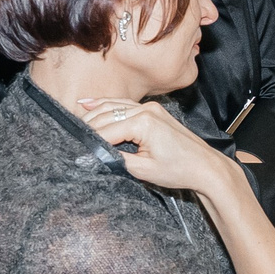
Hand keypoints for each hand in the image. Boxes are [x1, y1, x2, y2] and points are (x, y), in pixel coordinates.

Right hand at [78, 98, 233, 198]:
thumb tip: (91, 157)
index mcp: (144, 123)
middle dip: (87, 126)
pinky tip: (89, 103)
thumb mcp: (143, 170)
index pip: (105, 131)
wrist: (206, 167)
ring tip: (73, 122)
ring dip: (93, 113)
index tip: (74, 150)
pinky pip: (124, 105)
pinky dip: (107, 106)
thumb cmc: (180, 170)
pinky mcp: (154, 111)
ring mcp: (151, 108)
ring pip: (113, 106)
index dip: (89, 142)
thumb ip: (115, 160)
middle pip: (106, 115)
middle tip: (68, 136)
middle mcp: (146, 110)